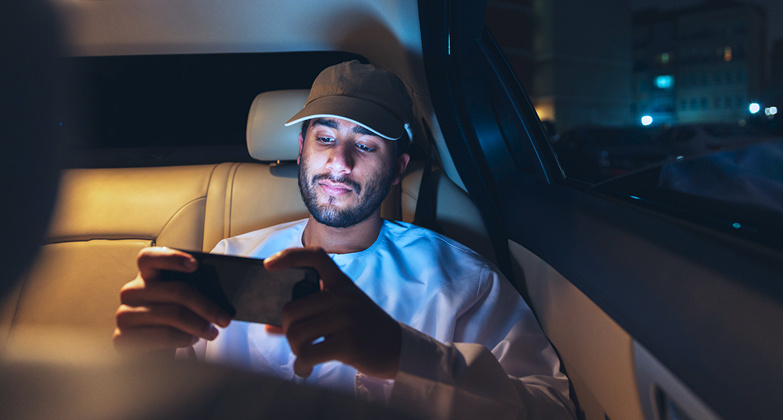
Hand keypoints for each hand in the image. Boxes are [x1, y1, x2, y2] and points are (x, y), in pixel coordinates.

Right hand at [112, 247, 231, 355]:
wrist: (154, 348)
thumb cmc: (172, 320)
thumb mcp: (182, 301)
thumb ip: (192, 290)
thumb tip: (218, 294)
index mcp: (146, 275)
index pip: (149, 257)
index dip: (171, 258)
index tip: (195, 265)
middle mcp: (132, 291)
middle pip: (175, 290)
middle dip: (206, 306)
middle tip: (224, 319)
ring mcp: (125, 314)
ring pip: (171, 315)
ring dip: (198, 325)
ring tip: (211, 332)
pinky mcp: (122, 337)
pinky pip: (162, 336)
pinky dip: (182, 339)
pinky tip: (191, 339)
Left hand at [264, 247, 401, 378]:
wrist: (398, 349)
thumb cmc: (364, 330)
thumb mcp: (342, 314)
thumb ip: (310, 315)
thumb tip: (270, 326)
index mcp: (342, 284)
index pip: (315, 257)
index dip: (289, 257)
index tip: (269, 265)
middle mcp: (343, 297)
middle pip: (291, 308)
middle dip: (287, 330)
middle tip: (297, 342)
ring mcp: (346, 318)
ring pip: (296, 333)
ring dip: (295, 350)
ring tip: (303, 357)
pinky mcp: (348, 342)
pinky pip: (308, 354)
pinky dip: (301, 365)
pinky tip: (306, 369)